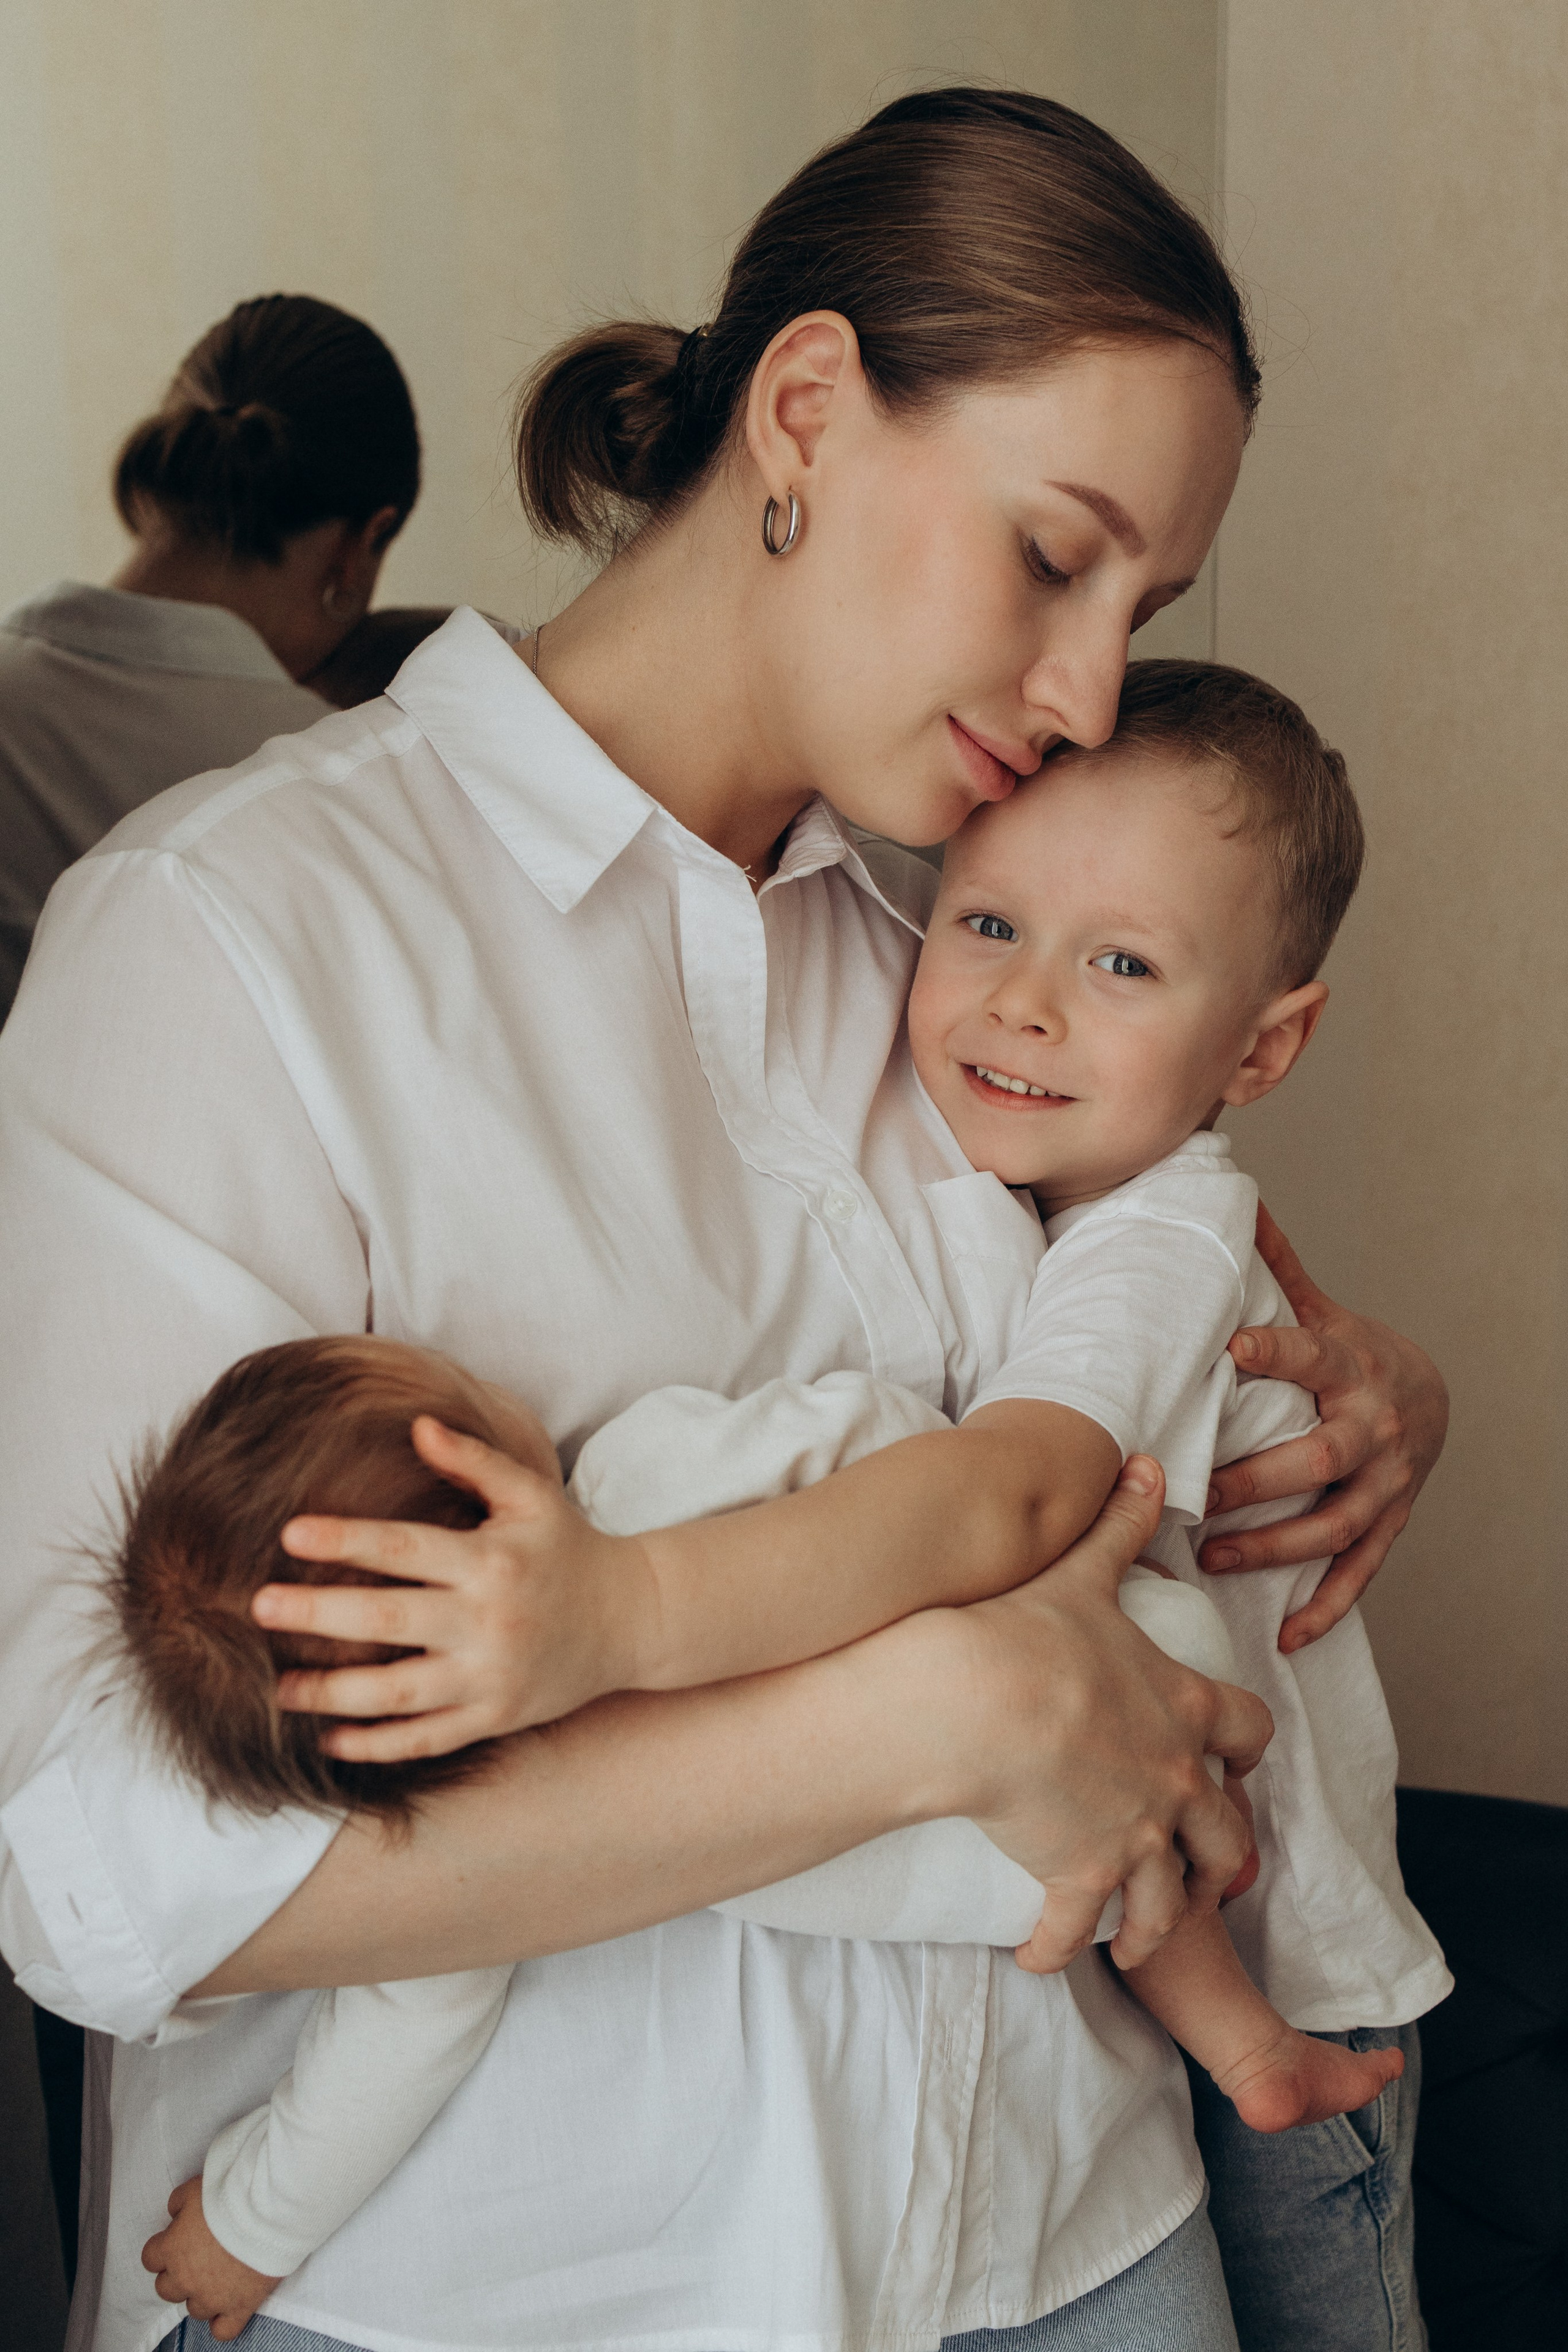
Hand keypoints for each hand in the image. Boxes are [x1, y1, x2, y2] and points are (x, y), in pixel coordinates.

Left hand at [142, 2176, 281, 2341]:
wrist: (267, 2209)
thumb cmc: (229, 2193)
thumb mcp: (194, 2188)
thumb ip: (178, 2204)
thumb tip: (175, 2214)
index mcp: (171, 2250)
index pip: (150, 2258)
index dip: (164, 2247)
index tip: (178, 2237)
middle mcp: (186, 2280)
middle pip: (166, 2289)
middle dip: (178, 2274)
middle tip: (198, 2256)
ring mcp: (212, 2298)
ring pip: (194, 2310)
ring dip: (201, 2294)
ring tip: (219, 2275)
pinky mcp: (239, 2307)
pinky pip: (223, 2331)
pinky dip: (223, 2322)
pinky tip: (228, 2308)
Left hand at [253, 1417, 658, 1758]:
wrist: (631, 1619)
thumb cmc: (568, 1548)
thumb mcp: (531, 1494)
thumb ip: (473, 1460)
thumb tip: (417, 1424)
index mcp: (491, 1561)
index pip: (405, 1548)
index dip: (346, 1539)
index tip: (290, 1533)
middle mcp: (488, 1621)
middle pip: (388, 1621)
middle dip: (319, 1613)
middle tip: (258, 1607)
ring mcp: (490, 1677)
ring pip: (398, 1693)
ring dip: (332, 1691)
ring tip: (278, 1686)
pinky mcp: (494, 1717)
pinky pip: (426, 1738)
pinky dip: (377, 1744)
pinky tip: (331, 1736)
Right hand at [943, 1458, 1272, 1975]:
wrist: (979, 1700)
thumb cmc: (1030, 1633)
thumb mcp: (1082, 1571)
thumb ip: (1121, 1524)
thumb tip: (1147, 1462)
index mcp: (1183, 1709)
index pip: (1246, 1733)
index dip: (1244, 1750)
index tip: (1234, 1761)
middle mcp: (1175, 1780)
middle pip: (1226, 1834)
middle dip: (1217, 1853)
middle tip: (1198, 1865)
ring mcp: (1134, 1835)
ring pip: (1171, 1901)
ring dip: (1155, 1918)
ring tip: (1133, 1934)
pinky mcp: (1083, 1877)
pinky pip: (1080, 1934)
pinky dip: (1062, 1948)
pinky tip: (1041, 1956)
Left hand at [1199, 1203, 1448, 1650]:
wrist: (1429, 1400)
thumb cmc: (1355, 1355)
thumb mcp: (1325, 1311)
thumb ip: (1277, 1269)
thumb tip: (1240, 1199)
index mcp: (1350, 1367)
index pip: (1310, 1357)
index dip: (1274, 1354)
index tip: (1231, 1350)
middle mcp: (1373, 1430)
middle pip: (1317, 1459)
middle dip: (1256, 1481)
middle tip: (1196, 1498)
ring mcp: (1385, 1485)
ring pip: (1332, 1526)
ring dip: (1273, 1549)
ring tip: (1213, 1559)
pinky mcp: (1388, 1526)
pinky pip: (1360, 1574)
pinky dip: (1326, 1608)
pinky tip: (1288, 1637)